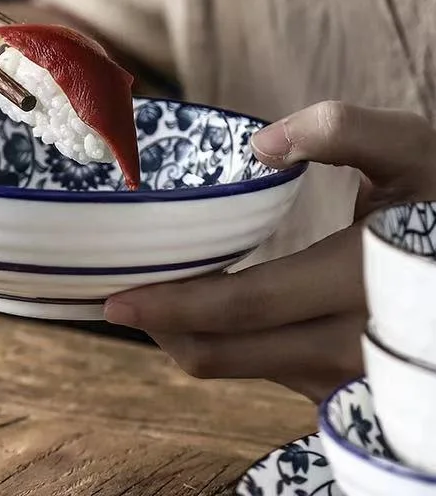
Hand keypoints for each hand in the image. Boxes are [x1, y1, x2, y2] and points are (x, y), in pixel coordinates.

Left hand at [104, 101, 435, 401]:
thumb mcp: (409, 147)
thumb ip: (341, 130)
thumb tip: (262, 146)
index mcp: (359, 283)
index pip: (244, 305)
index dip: (172, 304)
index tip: (114, 297)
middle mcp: (351, 346)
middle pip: (225, 351)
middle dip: (160, 327)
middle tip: (111, 299)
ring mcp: (346, 376)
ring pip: (238, 368)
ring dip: (184, 336)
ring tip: (148, 298)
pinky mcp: (342, 386)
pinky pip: (259, 372)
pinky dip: (219, 345)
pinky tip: (200, 310)